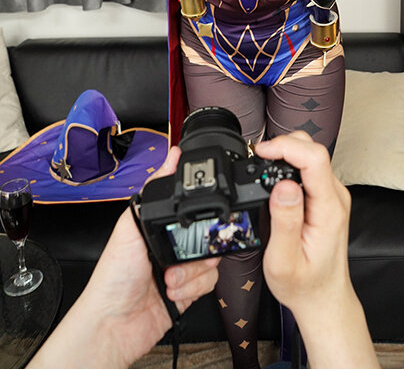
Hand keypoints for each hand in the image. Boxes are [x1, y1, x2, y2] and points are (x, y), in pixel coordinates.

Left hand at [29, 147, 219, 368]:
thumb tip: (171, 157)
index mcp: (158, 226)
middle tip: (180, 252)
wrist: (114, 323)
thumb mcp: (130, 226)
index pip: (190, 211)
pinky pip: (211, 282)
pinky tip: (173, 290)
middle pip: (206, 234)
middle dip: (198, 246)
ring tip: (169, 277)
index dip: (199, 214)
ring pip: (212, 259)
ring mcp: (182, 269)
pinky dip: (194, 287)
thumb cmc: (113, 276)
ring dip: (192, 271)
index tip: (201, 216)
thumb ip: (153, 192)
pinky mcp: (190, 290)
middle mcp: (172, 245)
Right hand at [255, 132, 350, 312]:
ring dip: (286, 152)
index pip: (314, 159)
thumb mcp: (283, 260)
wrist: (322, 297)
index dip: (286, 147)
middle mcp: (335, 197)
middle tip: (257, 158)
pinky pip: (309, 168)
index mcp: (328, 210)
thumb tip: (283, 186)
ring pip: (311, 155)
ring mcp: (332, 195)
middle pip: (313, 150)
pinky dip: (289, 163)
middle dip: (283, 145)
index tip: (261, 153)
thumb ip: (284, 221)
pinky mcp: (326, 197)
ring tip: (262, 164)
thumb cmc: (304, 284)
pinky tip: (274, 175)